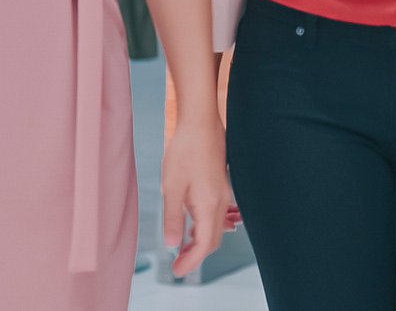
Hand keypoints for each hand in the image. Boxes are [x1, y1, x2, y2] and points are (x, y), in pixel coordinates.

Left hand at [161, 118, 231, 277]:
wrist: (200, 124)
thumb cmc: (184, 152)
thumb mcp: (172, 187)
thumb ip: (174, 218)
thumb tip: (173, 245)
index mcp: (209, 205)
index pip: (204, 245)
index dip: (191, 261)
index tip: (176, 271)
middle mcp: (221, 202)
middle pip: (213, 240)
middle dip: (196, 255)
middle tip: (177, 263)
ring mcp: (223, 194)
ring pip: (217, 228)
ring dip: (202, 241)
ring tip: (182, 246)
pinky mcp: (221, 186)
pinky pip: (218, 215)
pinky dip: (206, 226)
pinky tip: (193, 223)